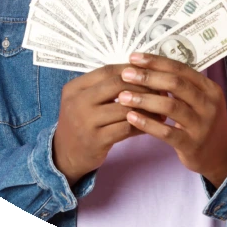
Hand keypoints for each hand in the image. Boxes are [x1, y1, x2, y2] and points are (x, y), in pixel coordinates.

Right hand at [52, 64, 165, 186]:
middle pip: (117, 85)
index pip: (108, 71)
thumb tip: (141, 71)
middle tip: (161, 89)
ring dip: (147, 108)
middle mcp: (78, 102)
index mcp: (75, 87)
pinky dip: (143, 125)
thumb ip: (104, 86)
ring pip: (124, 108)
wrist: (64, 156)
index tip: (150, 73)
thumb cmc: (81, 122)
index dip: (132, 70)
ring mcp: (85, 122)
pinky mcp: (96, 141)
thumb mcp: (84, 100)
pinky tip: (153, 125)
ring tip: (162, 109)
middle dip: (143, 86)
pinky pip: (126, 128)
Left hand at [119, 52, 226, 187]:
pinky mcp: (191, 144)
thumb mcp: (201, 100)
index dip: (157, 62)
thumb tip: (149, 67)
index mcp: (209, 88)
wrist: (221, 154)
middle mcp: (208, 104)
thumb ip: (181, 86)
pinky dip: (147, 123)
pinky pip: (166, 132)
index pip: (181, 69)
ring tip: (123, 96)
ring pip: (171, 106)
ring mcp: (201, 125)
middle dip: (148, 77)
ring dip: (144, 99)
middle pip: (176, 84)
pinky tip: (131, 117)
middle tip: (126, 74)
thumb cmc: (202, 121)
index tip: (134, 57)